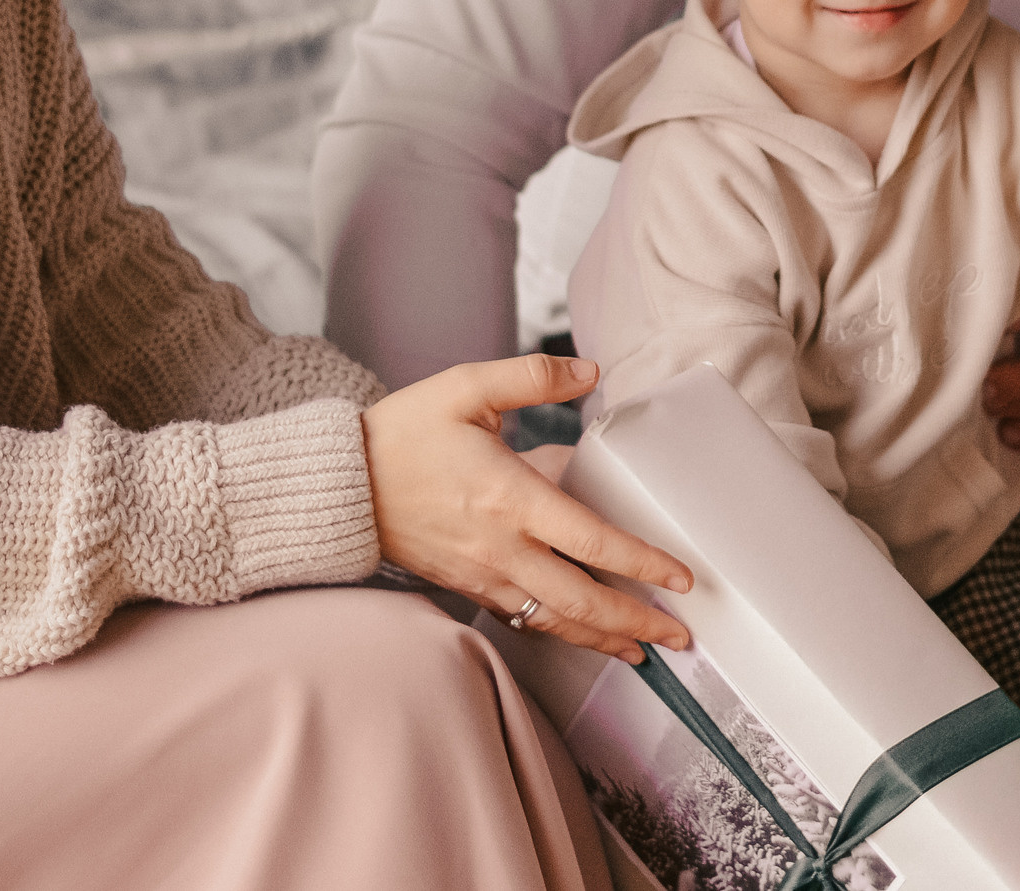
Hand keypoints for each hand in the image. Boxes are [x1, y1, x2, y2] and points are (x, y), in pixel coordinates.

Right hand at [362, 355, 691, 661]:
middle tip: (680, 635)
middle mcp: (502, 547)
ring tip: (643, 649)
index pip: (592, 541)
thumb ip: (532, 377)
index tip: (682, 578)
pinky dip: (560, 631)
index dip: (643, 563)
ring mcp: (483, 574)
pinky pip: (523, 617)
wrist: (338, 486)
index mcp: (510, 497)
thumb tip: (589, 371)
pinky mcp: (467, 585)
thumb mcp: (465, 387)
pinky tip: (583, 634)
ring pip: (554, 619)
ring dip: (603, 638)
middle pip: (582, 600)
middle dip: (636, 621)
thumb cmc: (402, 434)